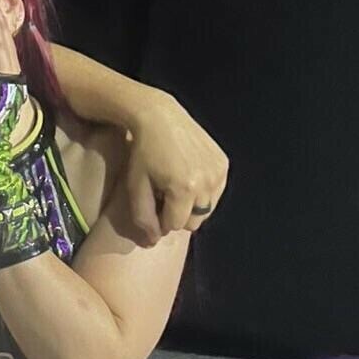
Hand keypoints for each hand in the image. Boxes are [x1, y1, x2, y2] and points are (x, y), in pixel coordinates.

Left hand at [124, 90, 228, 244]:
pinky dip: (203, 192)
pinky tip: (189, 177)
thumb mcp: (135, 186)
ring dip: (191, 205)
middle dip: (178, 214)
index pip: (174, 226)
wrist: (159, 117)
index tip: (153, 203)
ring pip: (206, 210)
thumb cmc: (142, 152)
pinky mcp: (223, 164)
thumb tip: (153, 242)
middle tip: (164, 195)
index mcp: (184, 189)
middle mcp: (206, 182)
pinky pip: (215, 193)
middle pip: (193, 222)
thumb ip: (143, 217)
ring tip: (176, 186)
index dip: (160, 219)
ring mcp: (218, 172)